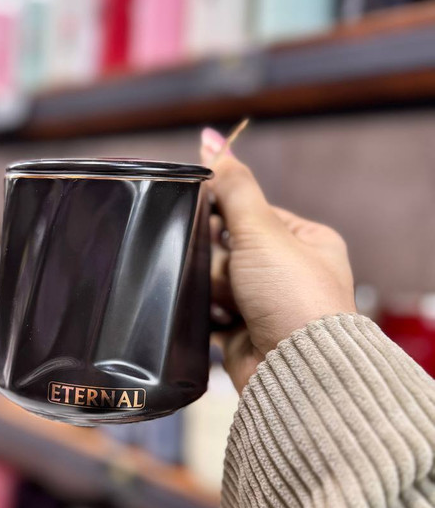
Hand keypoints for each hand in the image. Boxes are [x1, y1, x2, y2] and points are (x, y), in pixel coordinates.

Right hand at [202, 128, 356, 392]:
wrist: (295, 369)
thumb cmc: (293, 295)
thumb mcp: (262, 229)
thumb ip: (233, 185)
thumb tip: (212, 138)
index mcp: (306, 241)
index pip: (253, 211)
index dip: (223, 210)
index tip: (201, 211)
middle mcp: (289, 272)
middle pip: (230, 246)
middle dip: (217, 255)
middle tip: (223, 266)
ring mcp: (266, 305)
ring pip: (216, 279)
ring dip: (211, 285)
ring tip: (224, 296)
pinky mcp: (244, 333)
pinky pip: (210, 313)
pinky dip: (205, 313)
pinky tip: (210, 314)